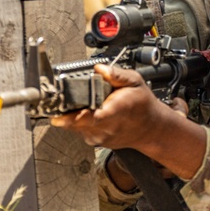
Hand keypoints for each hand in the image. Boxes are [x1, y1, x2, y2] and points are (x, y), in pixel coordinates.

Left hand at [50, 64, 180, 148]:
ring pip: (74, 126)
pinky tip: (87, 113)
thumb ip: (117, 74)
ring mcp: (100, 137)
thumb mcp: (135, 81)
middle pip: (76, 122)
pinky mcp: (95, 141)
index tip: (59, 115)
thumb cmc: (142, 104)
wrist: (150, 128)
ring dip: (72, 116)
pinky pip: (79, 130)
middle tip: (60, 100)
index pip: (92, 117)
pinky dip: (78, 121)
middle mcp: (106, 127)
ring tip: (81, 104)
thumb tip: (99, 69)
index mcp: (116, 111)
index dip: (74, 117)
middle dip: (66, 111)